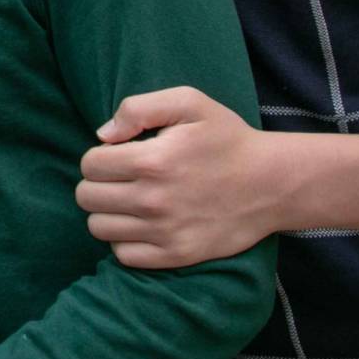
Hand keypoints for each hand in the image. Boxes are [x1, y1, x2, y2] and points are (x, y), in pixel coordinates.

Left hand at [75, 85, 280, 269]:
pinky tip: (140, 224)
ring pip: (99, 228)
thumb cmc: (227, 138)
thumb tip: (103, 135)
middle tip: (120, 178)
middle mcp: (153, 200)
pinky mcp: (176, 256)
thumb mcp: (188, 103)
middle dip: (97, 183)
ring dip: (107, 212)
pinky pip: (123, 255)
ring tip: (128, 200)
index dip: (99, 156)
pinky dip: (124, 240)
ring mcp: (164, 232)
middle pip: (87, 197)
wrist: (271, 183)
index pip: (89, 164)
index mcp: (152, 161)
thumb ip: (138, 108)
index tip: (118, 155)